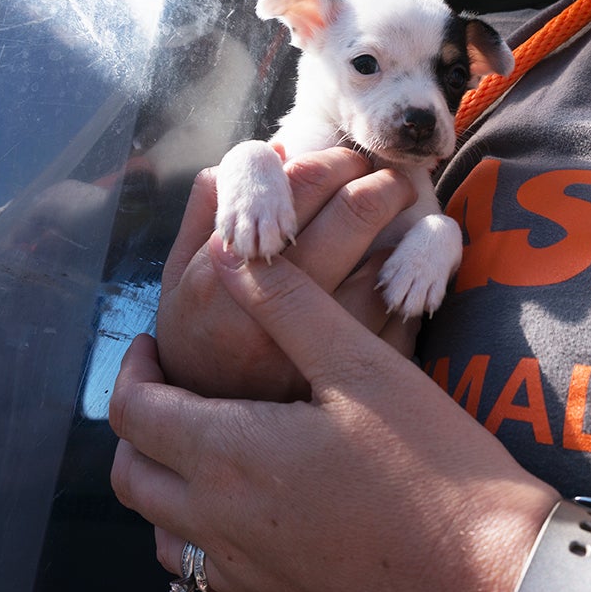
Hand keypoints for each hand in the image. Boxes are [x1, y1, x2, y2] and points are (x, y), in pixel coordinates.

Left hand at [110, 238, 558, 591]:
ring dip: (161, 480)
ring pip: (160, 528)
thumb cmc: (431, 464)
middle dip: (137, 422)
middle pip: (133, 474)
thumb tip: (229, 255)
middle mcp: (220, 523)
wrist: (486, 570)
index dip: (131, 369)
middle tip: (168, 387)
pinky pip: (204, 567)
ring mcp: (246, 571)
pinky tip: (244, 507)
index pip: (135, 412)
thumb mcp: (362, 368)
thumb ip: (288, 306)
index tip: (151, 344)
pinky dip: (196, 530)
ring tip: (198, 444)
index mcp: (229, 456)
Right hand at [156, 148, 418, 400]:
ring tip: (399, 228)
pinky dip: (410, 288)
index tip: (347, 164)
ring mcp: (321, 347)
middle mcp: (275, 305)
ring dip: (405, 234)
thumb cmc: (199, 338)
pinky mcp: (357, 380)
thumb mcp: (180, 273)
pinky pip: (405, 317)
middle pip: (355, 212)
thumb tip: (268, 155)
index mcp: (228, 268)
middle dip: (383, 183)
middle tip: (390, 184)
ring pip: (387, 264)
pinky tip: (399, 281)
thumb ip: (212, 209)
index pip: (301, 184)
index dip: (334, 161)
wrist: (209, 435)